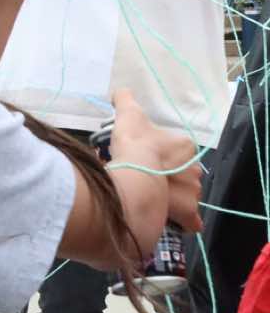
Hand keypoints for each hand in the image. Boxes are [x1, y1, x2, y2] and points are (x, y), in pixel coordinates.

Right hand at [109, 91, 203, 233]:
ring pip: (186, 196)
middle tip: (146, 179)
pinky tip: (169, 219)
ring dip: (173, 198)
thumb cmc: (135, 144)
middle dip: (170, 177)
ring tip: (150, 199)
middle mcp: (195, 170)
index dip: (162, 154)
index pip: (179, 150)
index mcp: (185, 146)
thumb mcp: (128, 115)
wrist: (137, 175)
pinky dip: (184, 221)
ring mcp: (192, 193)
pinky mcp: (187, 212)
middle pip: (184, 174)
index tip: (145, 157)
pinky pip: (190, 220)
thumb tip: (119, 90)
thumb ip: (125, 100)